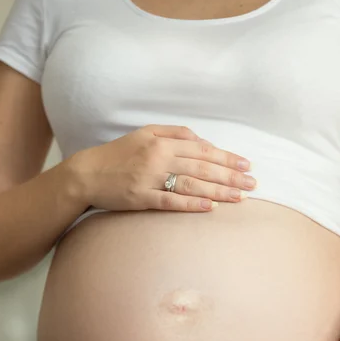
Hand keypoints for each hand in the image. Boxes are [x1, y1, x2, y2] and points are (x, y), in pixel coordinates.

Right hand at [67, 124, 256, 212]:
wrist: (87, 174)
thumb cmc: (118, 154)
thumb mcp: (144, 133)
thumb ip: (173, 132)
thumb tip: (201, 138)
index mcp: (161, 141)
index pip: (202, 149)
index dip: (226, 158)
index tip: (246, 165)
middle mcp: (158, 158)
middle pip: (202, 167)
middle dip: (230, 176)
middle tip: (253, 185)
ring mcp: (150, 179)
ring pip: (191, 184)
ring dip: (218, 191)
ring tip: (240, 198)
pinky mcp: (141, 198)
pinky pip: (170, 201)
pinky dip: (191, 204)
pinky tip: (210, 208)